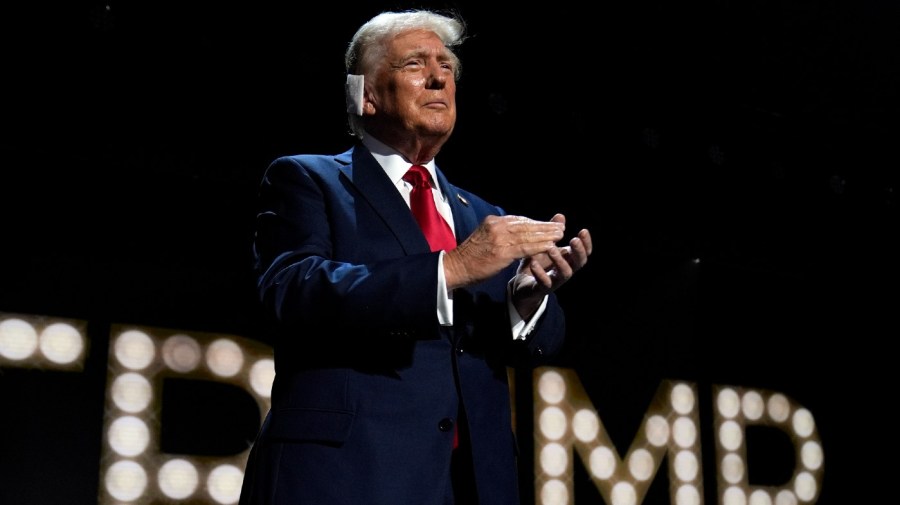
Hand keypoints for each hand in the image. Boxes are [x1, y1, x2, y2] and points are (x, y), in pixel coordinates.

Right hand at [443, 215, 564, 289]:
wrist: (456, 267)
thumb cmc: (470, 256)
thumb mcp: (483, 237)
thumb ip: (499, 233)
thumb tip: (515, 232)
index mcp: (492, 221)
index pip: (519, 220)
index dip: (535, 223)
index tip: (547, 225)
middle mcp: (497, 226)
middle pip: (526, 225)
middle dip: (544, 226)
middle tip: (560, 227)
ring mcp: (500, 238)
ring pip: (528, 235)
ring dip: (546, 235)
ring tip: (559, 235)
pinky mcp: (503, 252)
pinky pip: (526, 247)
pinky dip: (540, 246)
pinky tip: (550, 246)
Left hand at [510, 214, 591, 318]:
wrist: (522, 286)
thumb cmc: (538, 264)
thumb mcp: (545, 246)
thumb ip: (553, 233)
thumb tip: (560, 215)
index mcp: (568, 260)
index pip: (583, 252)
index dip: (586, 243)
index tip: (583, 231)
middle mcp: (565, 270)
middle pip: (578, 263)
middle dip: (578, 251)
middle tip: (574, 239)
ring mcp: (556, 281)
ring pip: (564, 273)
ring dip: (560, 261)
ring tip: (551, 249)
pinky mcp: (543, 289)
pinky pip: (545, 282)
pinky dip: (540, 273)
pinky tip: (534, 263)